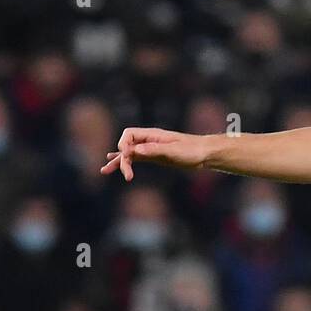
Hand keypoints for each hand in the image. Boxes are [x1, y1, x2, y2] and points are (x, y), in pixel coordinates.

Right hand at [100, 127, 214, 180]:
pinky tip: (118, 167)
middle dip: (122, 159)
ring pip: (130, 154)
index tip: (127, 157)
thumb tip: (135, 151)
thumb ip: (154, 150)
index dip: (124, 145)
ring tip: (104, 171)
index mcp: (153, 135)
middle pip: (127, 146)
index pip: (129, 135)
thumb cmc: (192, 151)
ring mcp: (151, 149)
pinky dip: (127, 163)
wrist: (205, 154)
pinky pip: (137, 159)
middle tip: (127, 175)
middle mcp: (149, 140)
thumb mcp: (173, 151)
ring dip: (118, 162)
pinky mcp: (155, 157)